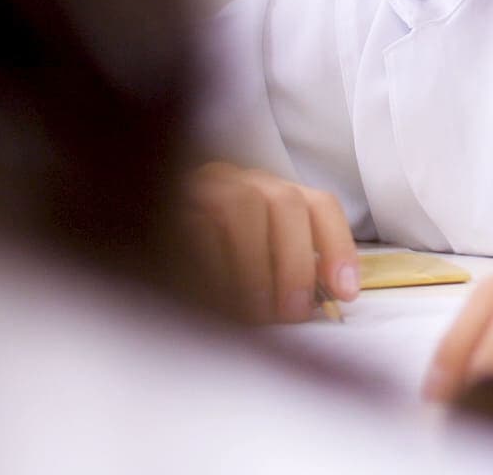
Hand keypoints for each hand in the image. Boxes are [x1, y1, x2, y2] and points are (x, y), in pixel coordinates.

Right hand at [183, 160, 359, 323]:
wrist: (147, 213)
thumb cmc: (215, 253)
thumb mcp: (260, 257)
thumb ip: (294, 269)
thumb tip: (327, 299)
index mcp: (272, 191)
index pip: (319, 205)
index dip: (338, 247)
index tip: (345, 293)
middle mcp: (241, 182)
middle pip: (285, 204)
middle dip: (297, 263)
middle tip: (293, 310)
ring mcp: (204, 187)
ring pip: (240, 208)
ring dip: (255, 266)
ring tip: (257, 310)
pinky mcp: (168, 205)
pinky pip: (194, 226)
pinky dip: (212, 264)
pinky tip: (218, 297)